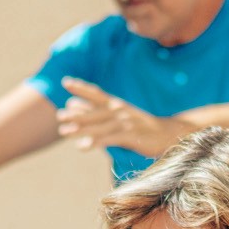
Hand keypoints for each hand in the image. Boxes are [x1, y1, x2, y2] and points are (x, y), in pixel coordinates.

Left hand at [56, 78, 179, 158]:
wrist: (170, 134)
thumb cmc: (142, 127)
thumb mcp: (121, 117)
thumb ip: (99, 114)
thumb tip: (74, 106)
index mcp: (117, 105)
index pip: (97, 94)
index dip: (82, 88)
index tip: (66, 82)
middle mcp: (120, 111)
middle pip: (95, 111)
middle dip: (76, 114)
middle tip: (58, 116)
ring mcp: (126, 123)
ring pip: (100, 125)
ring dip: (81, 128)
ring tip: (63, 132)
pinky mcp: (132, 136)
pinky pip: (111, 139)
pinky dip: (96, 142)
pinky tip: (83, 146)